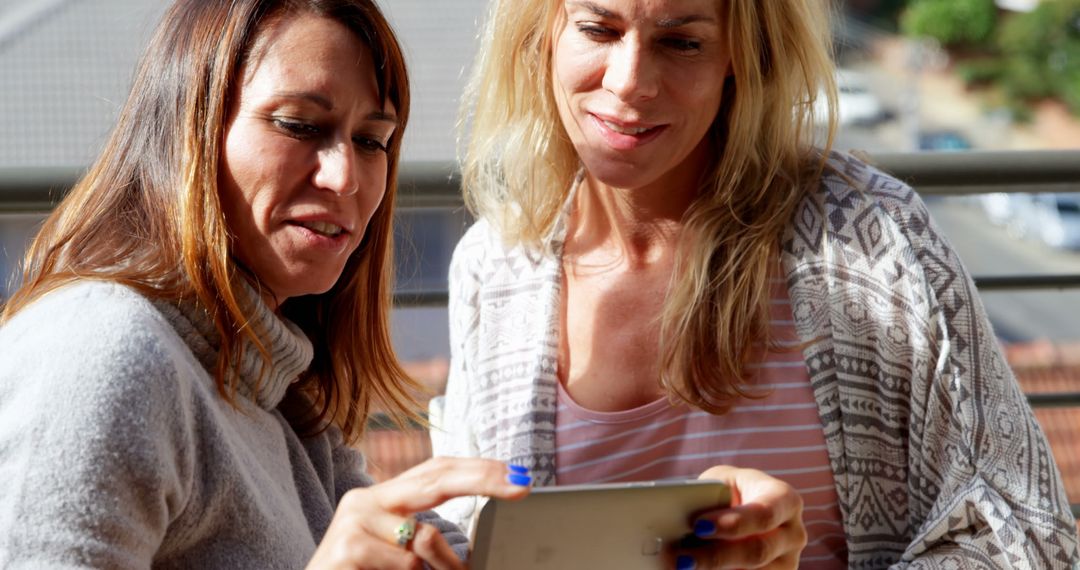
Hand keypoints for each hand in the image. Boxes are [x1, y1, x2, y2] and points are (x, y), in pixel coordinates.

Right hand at [306, 457, 530, 569]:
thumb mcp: (398, 555)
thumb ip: (425, 538)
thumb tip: (474, 547)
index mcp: (383, 498)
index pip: (435, 469)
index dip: (476, 468)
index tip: (516, 473)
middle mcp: (366, 500)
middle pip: (436, 478)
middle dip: (483, 480)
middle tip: (520, 485)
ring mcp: (354, 520)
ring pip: (423, 539)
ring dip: (437, 568)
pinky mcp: (348, 545)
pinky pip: (405, 564)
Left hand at [674, 466, 805, 568]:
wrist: (739, 507)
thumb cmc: (728, 491)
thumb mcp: (720, 482)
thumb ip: (708, 496)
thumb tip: (684, 514)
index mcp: (785, 500)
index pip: (764, 514)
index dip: (733, 523)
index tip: (699, 526)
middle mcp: (793, 534)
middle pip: (757, 552)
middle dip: (717, 557)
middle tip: (684, 558)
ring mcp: (788, 563)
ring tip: (685, 566)